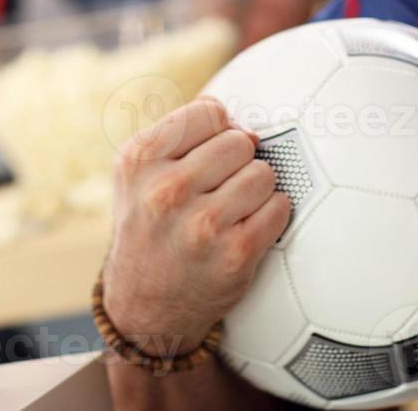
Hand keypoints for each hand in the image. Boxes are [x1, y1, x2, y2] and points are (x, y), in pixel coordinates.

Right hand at [101, 96, 290, 356]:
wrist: (143, 304)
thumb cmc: (148, 225)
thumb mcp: (138, 172)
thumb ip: (180, 135)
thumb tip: (242, 123)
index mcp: (140, 160)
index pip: (209, 112)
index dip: (217, 130)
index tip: (208, 152)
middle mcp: (166, 190)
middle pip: (240, 141)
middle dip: (238, 160)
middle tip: (220, 185)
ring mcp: (202, 225)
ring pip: (263, 173)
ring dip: (256, 188)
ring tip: (233, 207)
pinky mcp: (235, 255)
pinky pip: (279, 208)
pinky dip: (271, 214)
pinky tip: (247, 227)